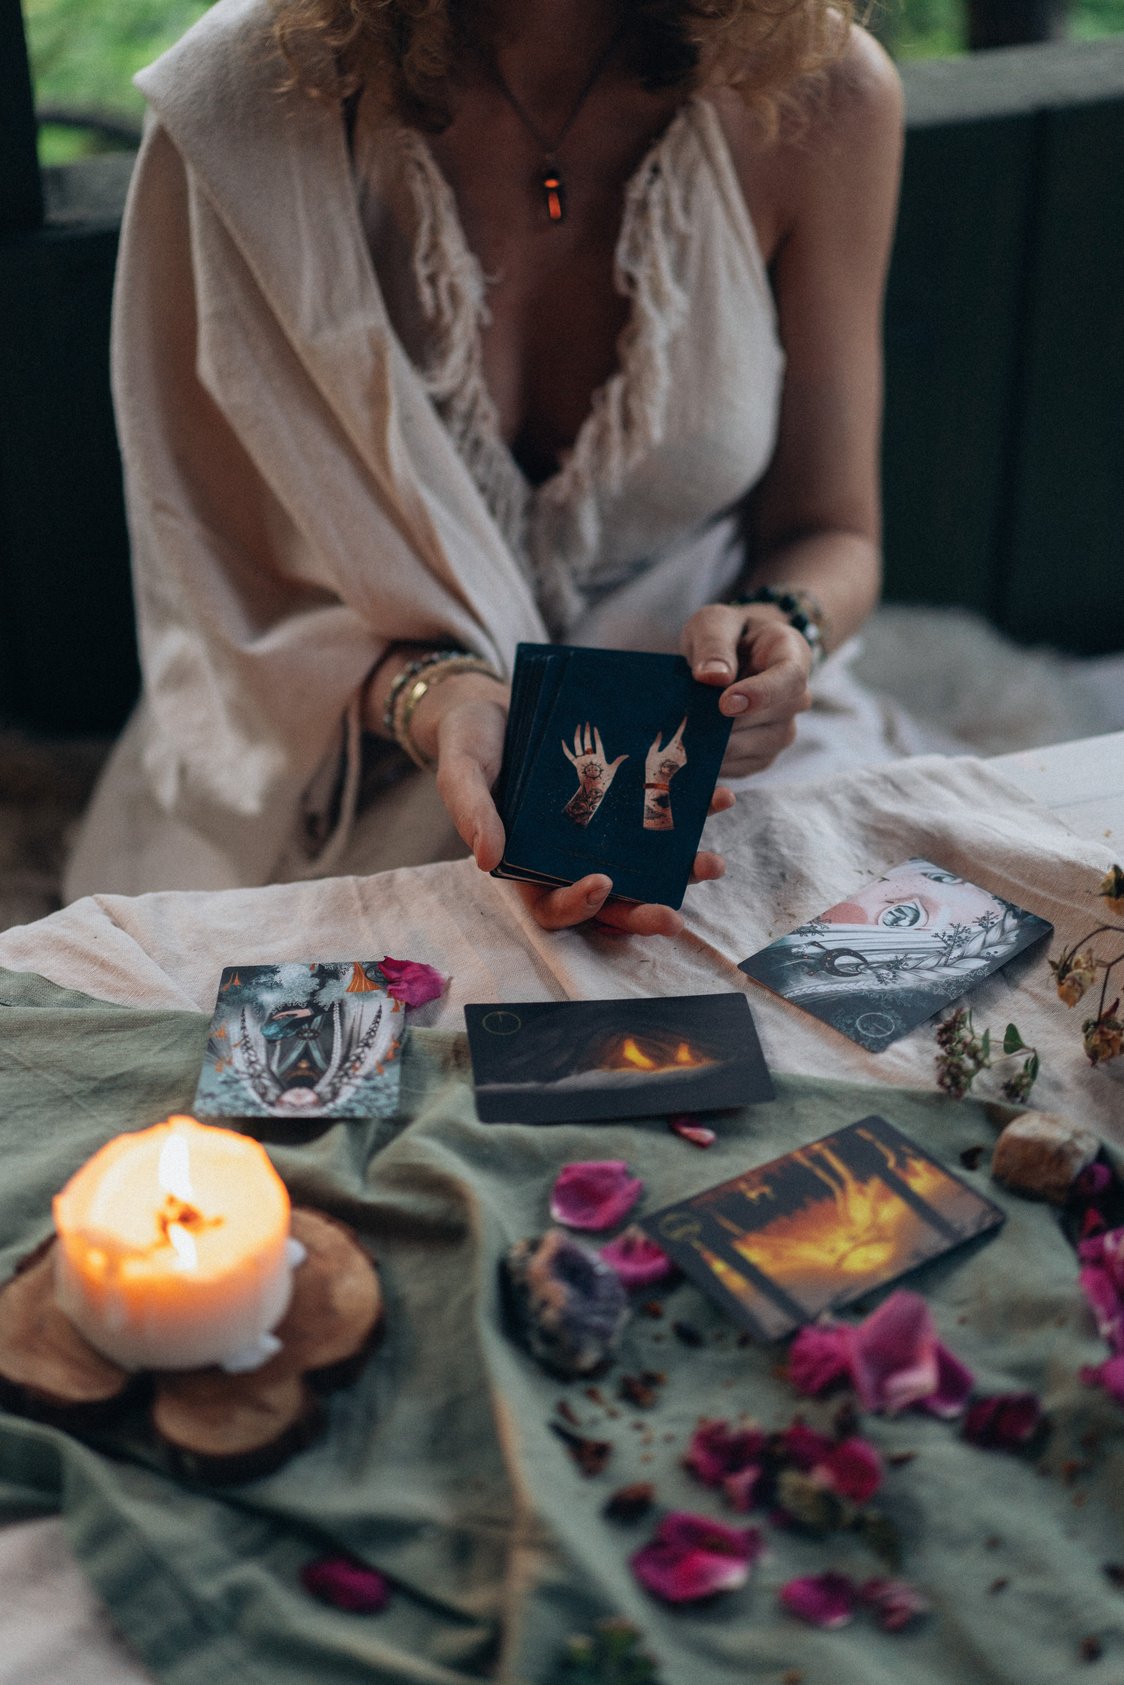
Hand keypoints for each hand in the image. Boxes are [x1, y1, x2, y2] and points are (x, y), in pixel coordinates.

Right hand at [426, 676, 732, 935]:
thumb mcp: (460, 772)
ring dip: (679, 872)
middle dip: (642, 912)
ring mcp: (598, 833)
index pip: (552, 907)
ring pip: (643, 867)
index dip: (578, 905)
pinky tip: (718, 797)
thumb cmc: (470, 743)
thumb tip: (489, 859)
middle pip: (609, 903)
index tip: (602, 883)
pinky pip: (658, 818)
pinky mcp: (622, 803)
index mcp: (524, 866)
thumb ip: (473, 813)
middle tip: (674, 918)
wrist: (493, 704)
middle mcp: (566, 857)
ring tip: (711, 863)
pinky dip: (692, 813)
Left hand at [681, 604, 812, 778]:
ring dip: (719, 743)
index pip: (789, 679)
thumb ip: (713, 643)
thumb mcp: (713, 622)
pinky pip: (743, 767)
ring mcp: (783, 729)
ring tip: (687, 729)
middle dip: (727, 722)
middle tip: (686, 718)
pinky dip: (716, 761)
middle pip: (771, 718)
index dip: (760, 694)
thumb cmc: (727, 634)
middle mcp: (796, 697)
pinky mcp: (764, 754)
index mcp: (791, 655)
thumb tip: (712, 677)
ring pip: (757, 748)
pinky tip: (694, 746)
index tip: (725, 704)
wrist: (733, 654)